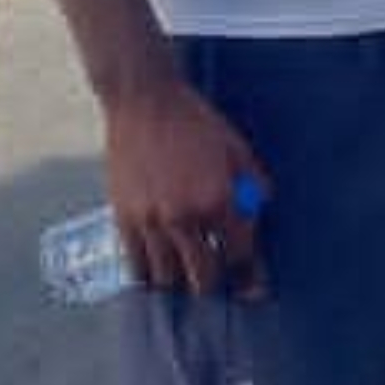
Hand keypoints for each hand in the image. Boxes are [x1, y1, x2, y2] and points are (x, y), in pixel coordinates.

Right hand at [103, 73, 270, 297]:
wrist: (144, 101)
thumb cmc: (195, 121)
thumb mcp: (237, 148)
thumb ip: (253, 184)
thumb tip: (259, 211)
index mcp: (220, 199)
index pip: (240, 254)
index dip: (247, 272)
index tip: (249, 282)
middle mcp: (186, 217)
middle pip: (203, 276)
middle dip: (213, 283)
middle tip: (215, 279)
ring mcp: (152, 220)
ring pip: (167, 277)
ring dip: (179, 282)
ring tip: (184, 277)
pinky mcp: (124, 218)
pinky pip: (136, 264)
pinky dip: (149, 275)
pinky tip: (156, 273)